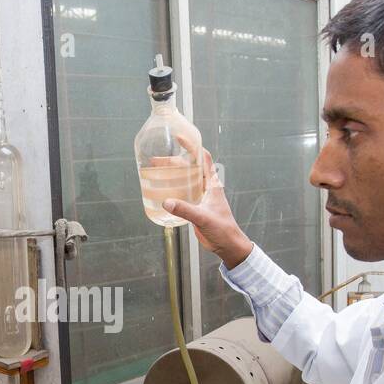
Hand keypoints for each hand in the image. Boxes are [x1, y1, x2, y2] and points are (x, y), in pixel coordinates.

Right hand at [163, 149, 253, 268]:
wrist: (228, 245)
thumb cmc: (223, 229)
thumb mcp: (203, 217)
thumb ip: (185, 210)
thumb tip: (166, 202)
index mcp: (212, 184)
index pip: (203, 159)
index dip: (193, 146)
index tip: (181, 138)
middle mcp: (206, 188)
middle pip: (189, 168)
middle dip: (173, 162)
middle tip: (157, 160)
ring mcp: (201, 197)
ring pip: (184, 181)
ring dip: (171, 175)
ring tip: (155, 173)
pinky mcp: (196, 207)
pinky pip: (182, 194)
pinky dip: (172, 190)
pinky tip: (161, 192)